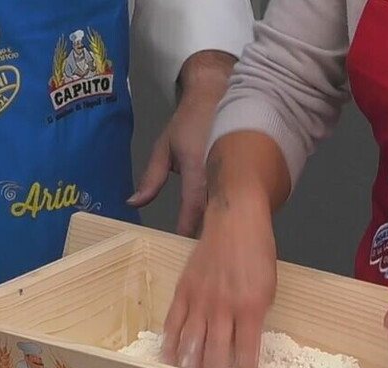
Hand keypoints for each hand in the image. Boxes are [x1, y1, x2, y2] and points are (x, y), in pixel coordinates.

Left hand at [128, 50, 235, 236]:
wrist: (221, 92)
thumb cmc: (191, 120)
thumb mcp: (164, 147)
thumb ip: (150, 178)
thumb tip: (133, 203)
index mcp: (198, 167)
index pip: (193, 205)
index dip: (187, 226)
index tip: (182, 243)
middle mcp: (220, 172)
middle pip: (216, 211)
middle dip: (208, 233)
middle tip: (200, 254)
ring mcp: (239, 171)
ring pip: (232, 206)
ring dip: (224, 223)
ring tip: (216, 245)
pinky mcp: (253, 171)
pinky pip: (244, 197)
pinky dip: (237, 210)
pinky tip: (231, 224)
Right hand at [162, 188, 276, 367]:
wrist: (236, 219)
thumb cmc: (258, 253)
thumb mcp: (268, 287)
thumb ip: (255, 317)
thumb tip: (244, 346)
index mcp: (251, 308)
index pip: (246, 354)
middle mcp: (223, 307)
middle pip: (215, 355)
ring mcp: (200, 299)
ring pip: (191, 344)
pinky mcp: (183, 291)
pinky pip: (174, 323)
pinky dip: (171, 345)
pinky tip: (169, 361)